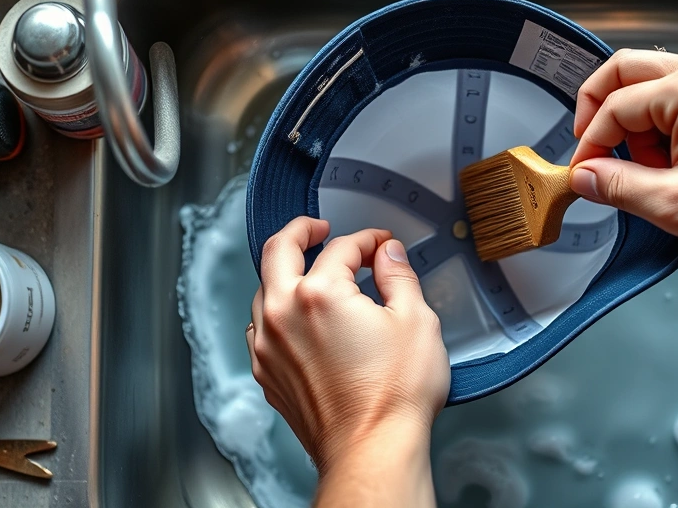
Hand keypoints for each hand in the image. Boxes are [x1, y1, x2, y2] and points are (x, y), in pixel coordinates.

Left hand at [246, 218, 449, 473]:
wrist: (372, 450)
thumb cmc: (393, 396)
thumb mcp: (417, 321)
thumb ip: (399, 276)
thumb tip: (388, 254)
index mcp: (320, 294)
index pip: (341, 247)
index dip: (366, 239)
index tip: (379, 245)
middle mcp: (283, 314)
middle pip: (277, 251)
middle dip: (299, 231)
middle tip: (317, 228)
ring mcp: (269, 346)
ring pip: (262, 289)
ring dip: (285, 273)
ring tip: (308, 272)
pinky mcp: (268, 374)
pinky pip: (260, 328)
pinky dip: (276, 311)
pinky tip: (296, 317)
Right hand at [569, 49, 677, 258]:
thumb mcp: (673, 204)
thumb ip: (617, 186)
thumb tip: (586, 177)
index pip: (613, 107)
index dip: (590, 145)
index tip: (583, 175)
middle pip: (625, 73)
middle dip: (601, 115)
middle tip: (593, 153)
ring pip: (651, 86)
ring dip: (635, 125)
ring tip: (647, 173)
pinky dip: (662, 128)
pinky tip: (672, 168)